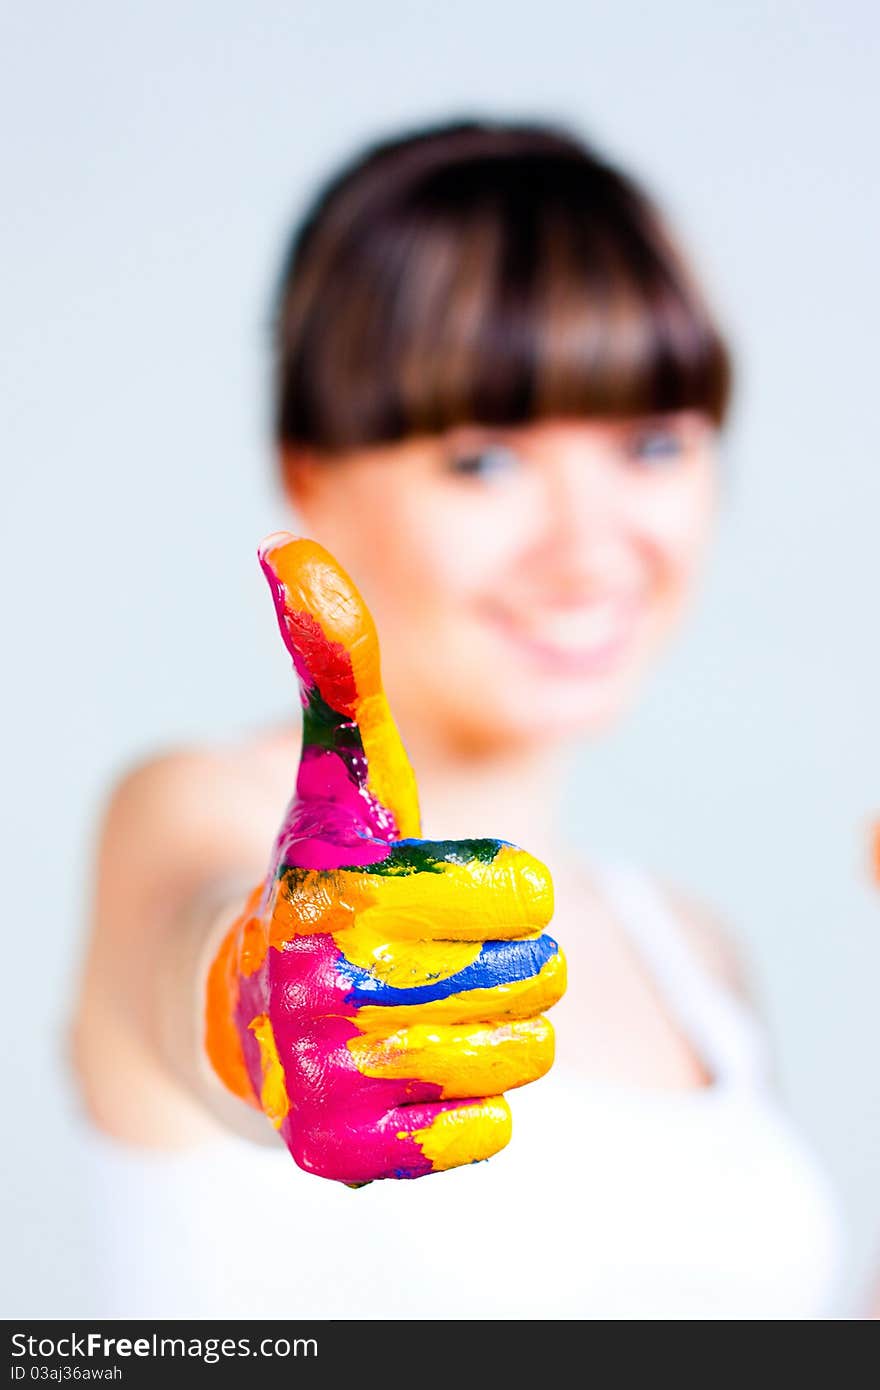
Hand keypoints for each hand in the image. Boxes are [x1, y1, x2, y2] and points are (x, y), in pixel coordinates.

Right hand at [205, 534, 565, 1182]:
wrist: (203, 1006)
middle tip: (499, 964)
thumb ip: (330, 681)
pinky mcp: (342, 1146)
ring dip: (512, 1037)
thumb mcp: (316, 776)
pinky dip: (480, 1115)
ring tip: (487, 1022)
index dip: (509, 890)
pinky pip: (467, 1142)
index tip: (494, 890)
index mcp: (343, 886)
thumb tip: (297, 560)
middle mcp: (331, 985)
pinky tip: (463, 1084)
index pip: (504, 890)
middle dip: (523, 966)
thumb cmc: (290, 879)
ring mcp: (334, 1075)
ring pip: (506, 1062)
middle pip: (522, 979)